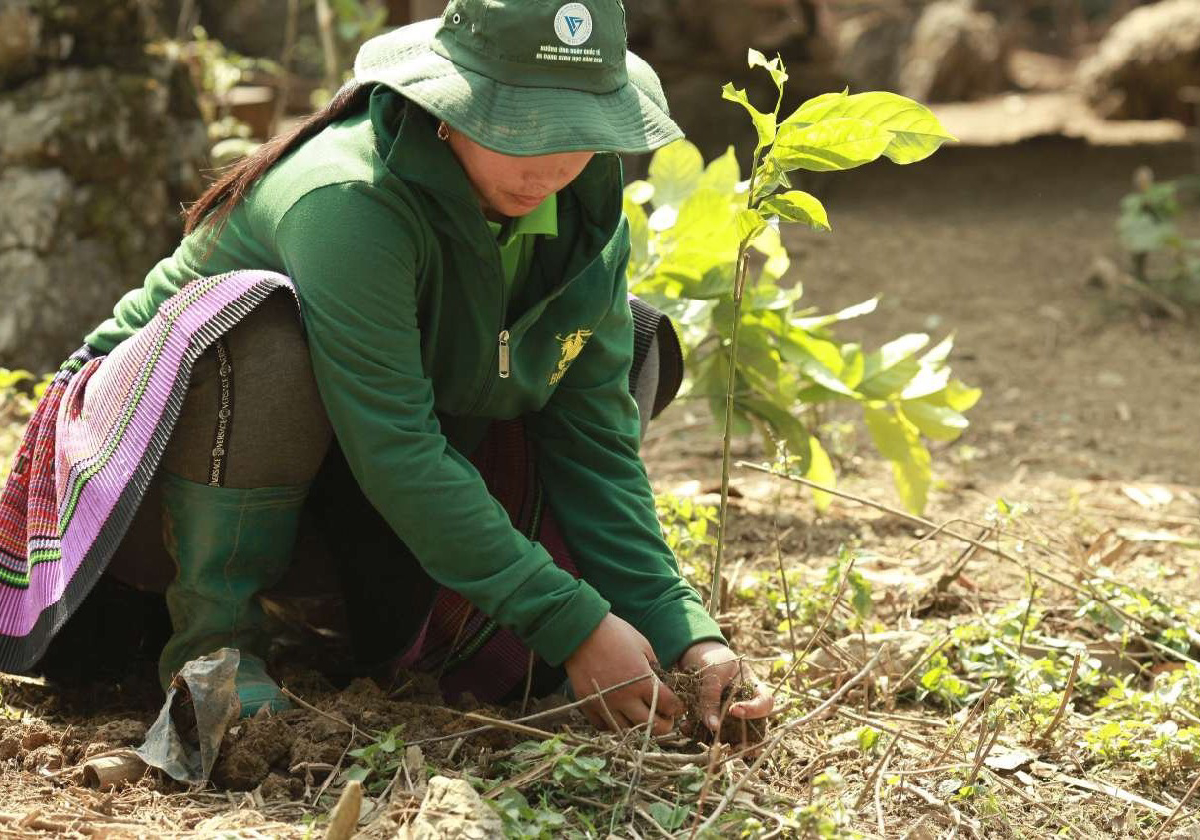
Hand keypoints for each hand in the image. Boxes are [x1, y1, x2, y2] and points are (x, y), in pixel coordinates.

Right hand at [564, 613, 683, 734]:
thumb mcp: (643, 646)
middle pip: (652, 726)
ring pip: (628, 730)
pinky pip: (603, 726)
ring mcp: (605, 703)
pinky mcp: (588, 705)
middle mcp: (625, 697)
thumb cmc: (616, 634)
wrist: (581, 630)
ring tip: (642, 718)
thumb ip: (655, 668)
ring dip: (639, 727)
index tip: (678, 707)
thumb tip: (662, 685)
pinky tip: (618, 715)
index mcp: (642, 681)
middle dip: (665, 725)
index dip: (678, 708)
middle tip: (666, 719)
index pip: (669, 706)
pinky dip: (613, 724)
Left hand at [677, 641, 773, 733]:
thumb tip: (714, 727)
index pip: (765, 703)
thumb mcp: (712, 672)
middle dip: (741, 739)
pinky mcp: (714, 719)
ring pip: (730, 734)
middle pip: (753, 727)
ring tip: (699, 735)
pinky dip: (698, 731)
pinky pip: (710, 731)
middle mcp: (745, 704)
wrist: (694, 654)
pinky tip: (685, 726)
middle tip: (728, 743)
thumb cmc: (711, 658)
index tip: (734, 710)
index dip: (754, 710)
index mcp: (753, 687)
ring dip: (716, 738)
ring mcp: (730, 714)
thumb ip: (711, 697)